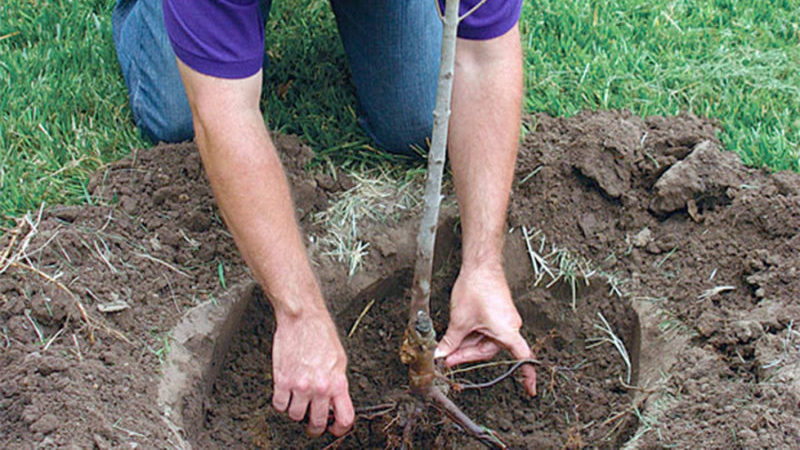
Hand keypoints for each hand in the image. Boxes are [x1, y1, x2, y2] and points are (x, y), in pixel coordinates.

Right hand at [271, 309, 353, 436]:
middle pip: (317, 423)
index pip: (345, 418)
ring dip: (296, 411)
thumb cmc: (321, 334)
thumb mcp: (339, 359)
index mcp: (337, 382)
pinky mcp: (282, 381)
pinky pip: (279, 405)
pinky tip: (286, 393)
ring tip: (298, 399)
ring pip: (295, 416)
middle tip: (312, 420)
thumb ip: (338, 382)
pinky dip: (281, 403)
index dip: (340, 428)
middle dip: (315, 425)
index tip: (335, 428)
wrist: (302, 318)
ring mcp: (299, 386)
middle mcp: (319, 388)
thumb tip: (335, 400)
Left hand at [435, 264, 536, 394]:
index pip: (522, 359)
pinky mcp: (497, 314)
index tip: (530, 391)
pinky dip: (471, 334)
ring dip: (466, 344)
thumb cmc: (476, 289)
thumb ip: (451, 342)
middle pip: (488, 351)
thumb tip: (441, 355)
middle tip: (447, 359)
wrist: (480, 265)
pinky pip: (485, 331)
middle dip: (467, 355)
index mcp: (507, 331)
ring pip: (484, 341)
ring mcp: (504, 320)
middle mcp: (510, 327)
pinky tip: (456, 334)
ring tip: (447, 345)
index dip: (527, 375)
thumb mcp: (459, 321)